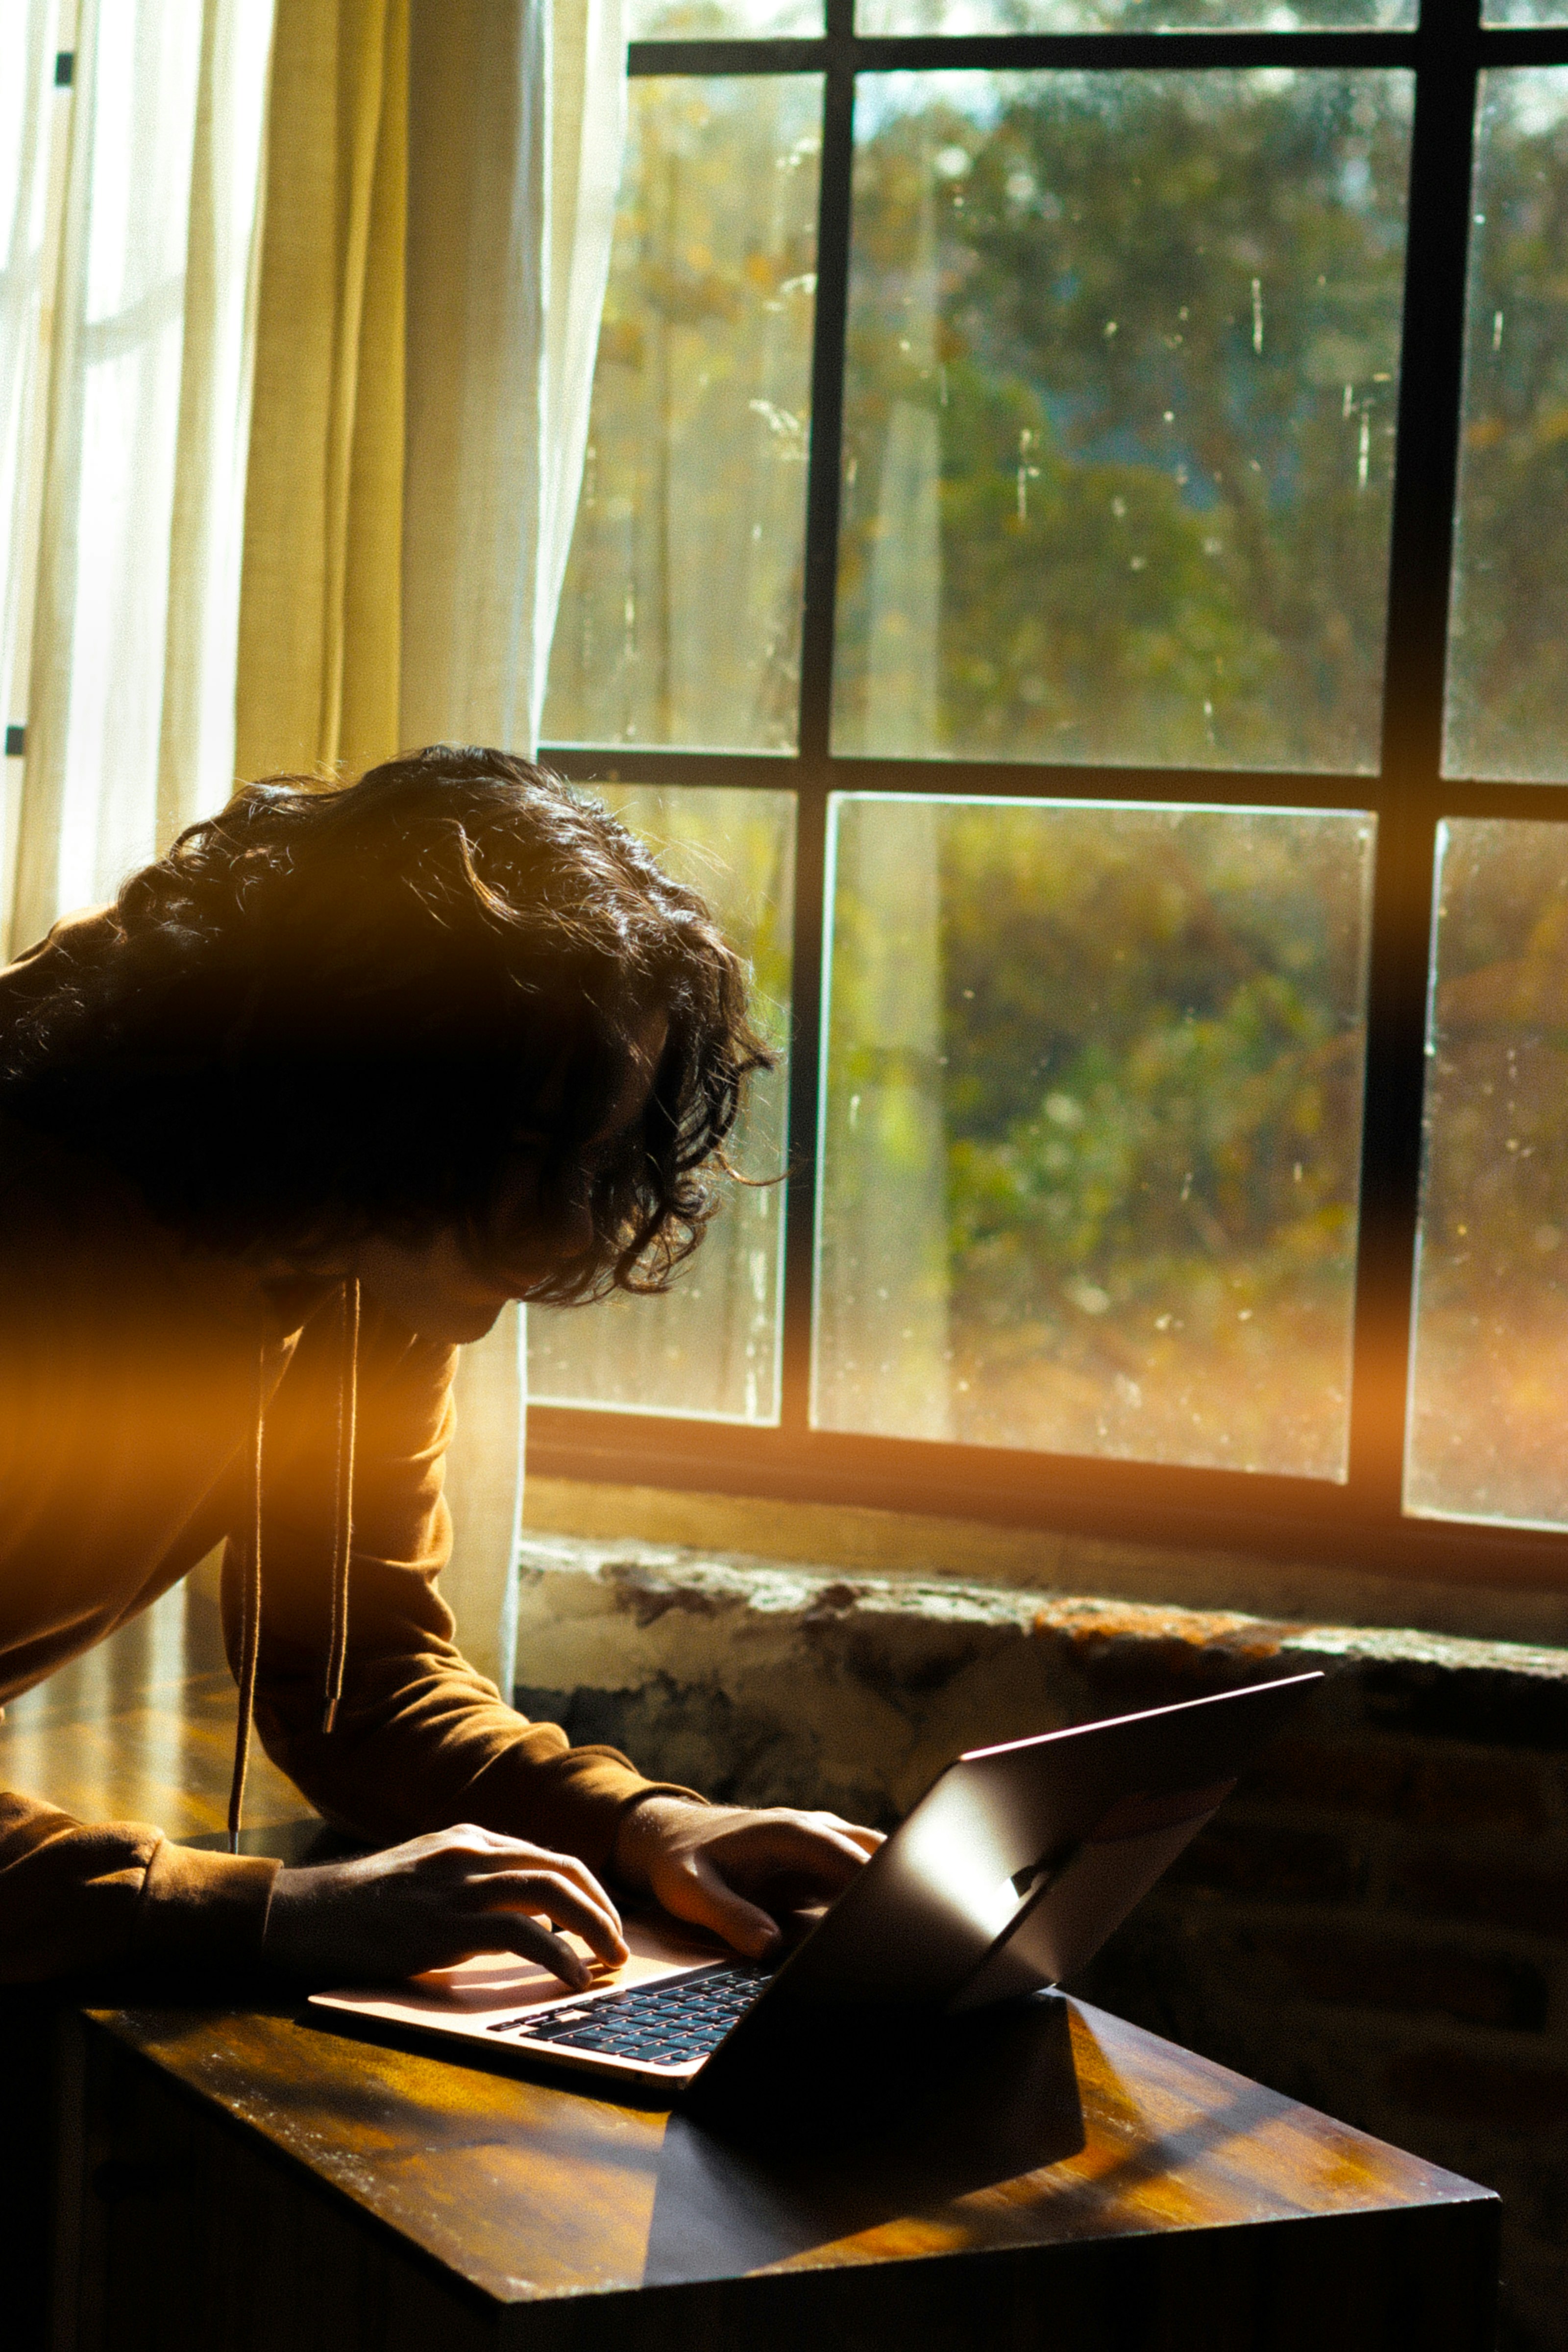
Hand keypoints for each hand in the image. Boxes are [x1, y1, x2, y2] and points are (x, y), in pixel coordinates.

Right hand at [263, 1824, 629, 1989]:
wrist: (309, 1915)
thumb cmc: (367, 1908)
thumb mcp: (430, 1878)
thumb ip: (476, 1887)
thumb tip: (532, 1923)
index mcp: (471, 1841)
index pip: (548, 1858)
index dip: (586, 1891)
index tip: (604, 1923)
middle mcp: (473, 1852)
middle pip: (562, 1869)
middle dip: (602, 1907)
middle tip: (619, 1945)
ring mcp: (461, 1883)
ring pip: (552, 1892)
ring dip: (594, 1928)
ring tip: (610, 1962)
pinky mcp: (448, 1921)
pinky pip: (522, 1932)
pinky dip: (557, 1954)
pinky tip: (572, 1977)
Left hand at [612, 1796, 882, 1960]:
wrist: (672, 1838)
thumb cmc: (681, 1864)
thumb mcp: (692, 1893)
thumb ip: (729, 1916)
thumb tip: (769, 1946)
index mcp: (787, 1832)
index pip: (843, 1851)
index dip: (871, 1877)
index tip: (895, 1908)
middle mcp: (810, 1830)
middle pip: (870, 1847)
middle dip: (896, 1877)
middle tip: (913, 1925)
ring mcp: (818, 1844)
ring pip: (871, 1856)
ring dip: (889, 1883)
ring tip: (905, 1931)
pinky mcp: (818, 1862)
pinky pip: (858, 1872)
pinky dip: (874, 1891)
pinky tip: (882, 1926)